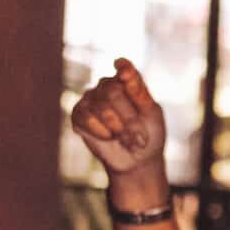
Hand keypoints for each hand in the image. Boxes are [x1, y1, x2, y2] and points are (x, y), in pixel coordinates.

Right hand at [69, 59, 171, 188]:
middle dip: (129, 119)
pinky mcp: (78, 114)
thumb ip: (140, 93)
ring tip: (127, 140)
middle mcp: (106, 86)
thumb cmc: (149, 134)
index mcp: (127, 82)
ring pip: (101, 108)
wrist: (137, 160)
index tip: (125, 74)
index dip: (124, 69)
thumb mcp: (152, 114)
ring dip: (119, 129)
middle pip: (113, 92)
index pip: (124, 68)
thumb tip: (125, 72)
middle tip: (139, 137)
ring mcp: (90, 99)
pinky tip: (109, 137)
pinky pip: (87, 118)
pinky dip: (102, 133)